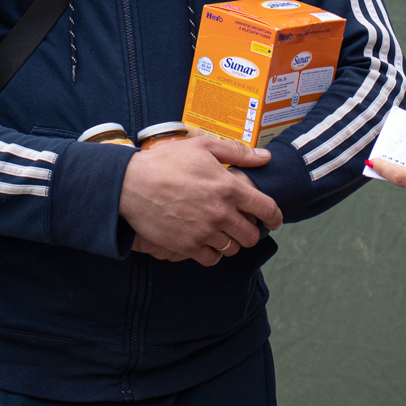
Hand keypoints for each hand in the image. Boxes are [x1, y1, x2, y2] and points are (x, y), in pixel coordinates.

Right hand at [120, 135, 282, 266]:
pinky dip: (214, 253)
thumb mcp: (202, 146)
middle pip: (251, 235)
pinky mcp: (187, 245)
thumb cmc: (166, 161)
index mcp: (229, 188)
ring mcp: (204, 232)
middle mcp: (220, 213)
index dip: (274, 217)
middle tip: (243, 226)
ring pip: (232, 248)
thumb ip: (237, 153)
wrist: (131, 184)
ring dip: (232, 242)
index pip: (266, 209)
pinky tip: (208, 243)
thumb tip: (265, 158)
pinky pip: (212, 259)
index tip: (274, 220)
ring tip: (224, 233)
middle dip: (252, 231)